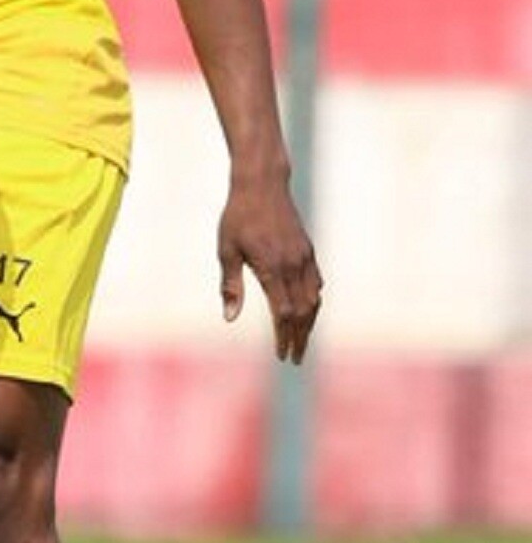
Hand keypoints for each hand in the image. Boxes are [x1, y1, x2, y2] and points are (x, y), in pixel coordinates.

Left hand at [217, 174, 322, 363]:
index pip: (282, 313)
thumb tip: (229, 319)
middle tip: (294, 358)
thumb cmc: (238, 217)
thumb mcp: (226, 250)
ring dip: (309, 324)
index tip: (280, 354)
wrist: (261, 184)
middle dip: (299, 338)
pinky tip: (308, 311)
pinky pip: (316, 283)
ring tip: (302, 342)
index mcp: (271, 268)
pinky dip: (314, 302)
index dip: (283, 336)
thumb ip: (230, 286)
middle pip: (302, 312)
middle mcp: (293, 265)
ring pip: (313, 299)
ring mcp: (304, 257)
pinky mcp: (308, 250)